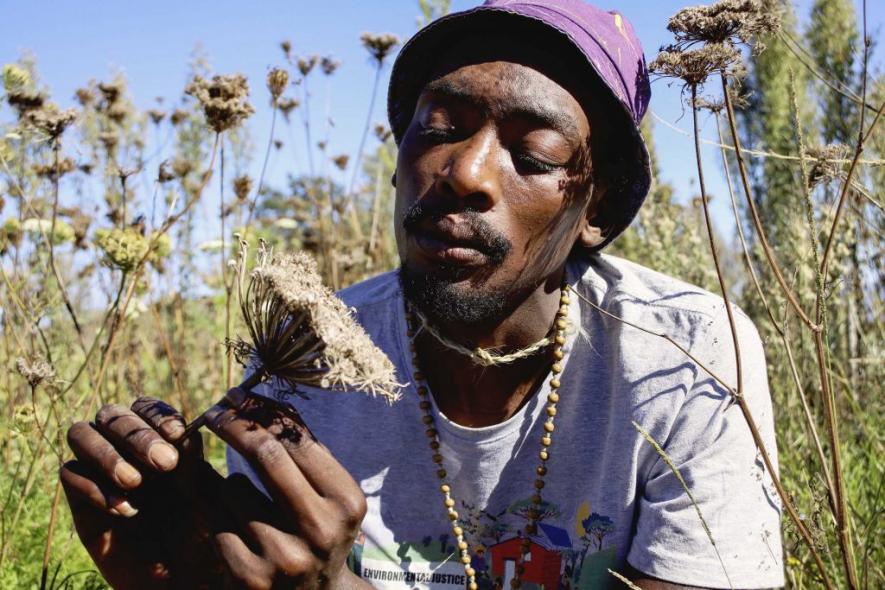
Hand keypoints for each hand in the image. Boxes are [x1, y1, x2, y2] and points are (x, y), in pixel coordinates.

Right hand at [61, 397, 225, 588]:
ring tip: (135, 483)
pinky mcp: (79, 500)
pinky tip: (125, 510)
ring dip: (107, 453)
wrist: (179, 579)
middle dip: (136, 435)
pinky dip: (94, 487)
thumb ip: (192, 464)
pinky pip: (69, 474)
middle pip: (111, 415)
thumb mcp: (200, 497)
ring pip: (81, 433)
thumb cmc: (197, 535)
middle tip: (164, 464)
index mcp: (157, 439)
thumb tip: (186, 432)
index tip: (178, 434)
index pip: (146, 408)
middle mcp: (124, 449)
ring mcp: (98, 470)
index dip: (158, 415)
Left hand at [202, 388, 369, 588]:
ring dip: (231, 483)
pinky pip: (217, 523)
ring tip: (246, 502)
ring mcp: (283, 556)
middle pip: (266, 454)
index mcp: (346, 502)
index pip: (297, 441)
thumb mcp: (330, 496)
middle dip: (234, 425)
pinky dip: (220, 515)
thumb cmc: (320, 532)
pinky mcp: (248, 578)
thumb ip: (305, 454)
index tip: (238, 396)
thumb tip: (263, 401)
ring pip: (234, 488)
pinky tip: (235, 527)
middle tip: (214, 411)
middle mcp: (320, 530)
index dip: (262, 413)